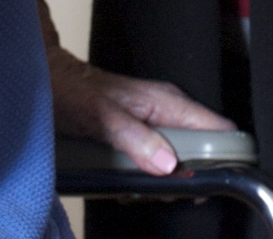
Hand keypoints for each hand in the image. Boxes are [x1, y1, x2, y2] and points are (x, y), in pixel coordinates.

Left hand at [46, 45, 235, 176]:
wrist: (48, 81)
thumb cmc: (71, 89)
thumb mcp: (101, 115)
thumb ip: (134, 137)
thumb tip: (168, 163)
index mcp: (166, 101)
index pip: (218, 128)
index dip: (224, 157)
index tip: (210, 180)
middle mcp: (166, 111)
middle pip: (203, 152)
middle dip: (191, 178)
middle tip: (166, 191)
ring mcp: (154, 125)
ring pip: (182, 161)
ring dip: (169, 183)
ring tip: (144, 187)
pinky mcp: (141, 138)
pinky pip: (161, 165)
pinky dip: (152, 180)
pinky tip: (133, 184)